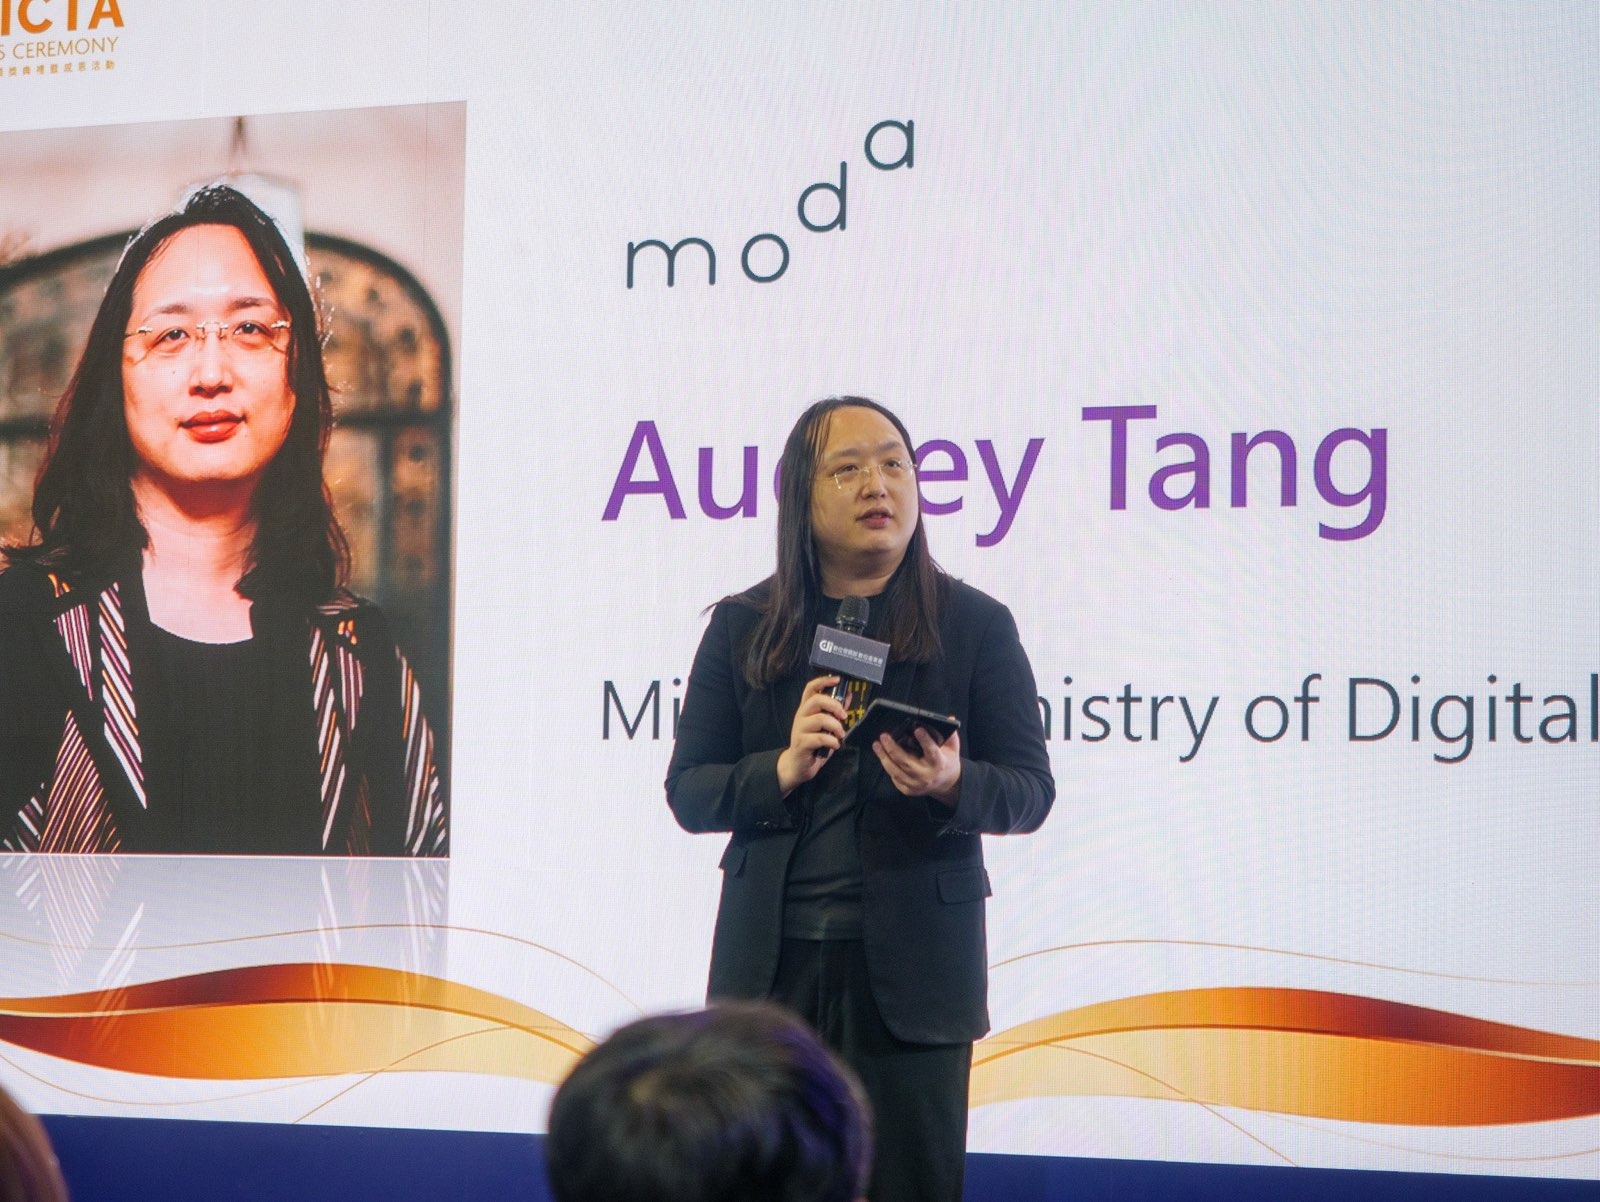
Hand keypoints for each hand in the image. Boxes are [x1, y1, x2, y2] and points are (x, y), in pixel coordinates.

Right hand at [776, 676, 848, 794]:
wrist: (798, 765)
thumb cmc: (814, 744)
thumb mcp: (826, 727)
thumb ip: (835, 712)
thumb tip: (847, 695)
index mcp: (806, 709)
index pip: (810, 688)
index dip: (823, 681)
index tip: (838, 680)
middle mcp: (801, 715)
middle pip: (816, 700)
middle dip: (834, 706)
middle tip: (844, 716)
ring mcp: (799, 729)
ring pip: (819, 719)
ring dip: (836, 726)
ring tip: (841, 734)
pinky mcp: (801, 743)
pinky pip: (819, 737)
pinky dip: (832, 741)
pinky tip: (835, 745)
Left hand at [873, 727, 961, 808]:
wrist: (946, 784)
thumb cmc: (947, 762)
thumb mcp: (952, 748)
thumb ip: (950, 734)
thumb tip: (949, 718)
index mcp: (939, 764)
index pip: (932, 752)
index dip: (925, 740)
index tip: (917, 729)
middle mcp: (926, 776)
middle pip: (906, 762)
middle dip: (893, 749)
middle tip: (884, 736)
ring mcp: (916, 785)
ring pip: (896, 772)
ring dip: (884, 758)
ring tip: (877, 745)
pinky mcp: (909, 790)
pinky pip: (895, 779)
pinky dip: (888, 767)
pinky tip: (883, 757)